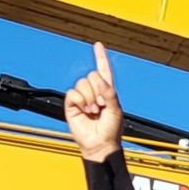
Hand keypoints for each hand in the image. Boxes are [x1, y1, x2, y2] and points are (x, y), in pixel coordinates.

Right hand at [64, 41, 124, 161]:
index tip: (98, 45)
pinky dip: (80, 101)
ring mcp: (82, 98)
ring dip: (90, 98)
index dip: (100, 57)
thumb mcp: (116, 109)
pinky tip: (85, 111)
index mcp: (107, 90)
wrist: (100, 144)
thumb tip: (97, 80)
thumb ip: (109, 92)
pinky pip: (73, 93)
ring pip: (82, 84)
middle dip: (98, 90)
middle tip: (102, 106)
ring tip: (94, 111)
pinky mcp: (72, 105)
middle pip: (91, 75)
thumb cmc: (110, 130)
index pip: (104, 70)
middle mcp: (94, 92)